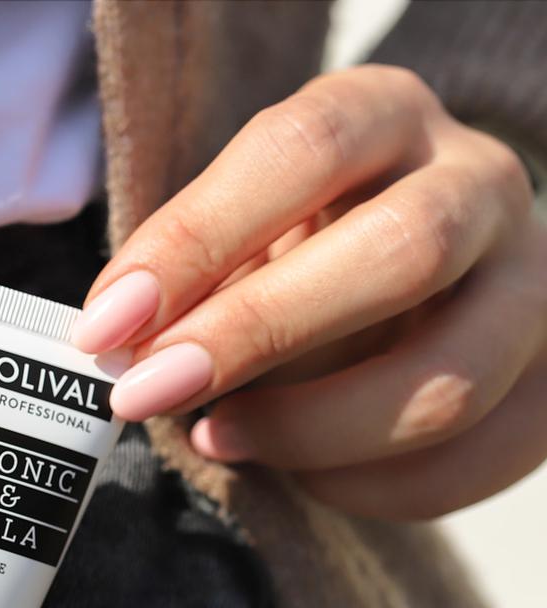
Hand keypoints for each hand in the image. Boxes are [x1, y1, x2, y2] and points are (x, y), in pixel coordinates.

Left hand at [71, 65, 546, 519]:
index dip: (195, 241)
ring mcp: (528, 289)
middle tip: (147, 393)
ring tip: (220, 438)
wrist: (423, 272)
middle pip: (401, 253)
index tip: (105, 327)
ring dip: (312, 432)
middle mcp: (478, 186)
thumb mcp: (248, 228)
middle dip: (254, 334)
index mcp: (388, 118)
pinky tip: (301, 477)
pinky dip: (365, 488)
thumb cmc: (305, 245)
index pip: (302, 150)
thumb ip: (194, 269)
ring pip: (448, 379)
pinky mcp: (544, 386)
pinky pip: (469, 460)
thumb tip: (119, 342)